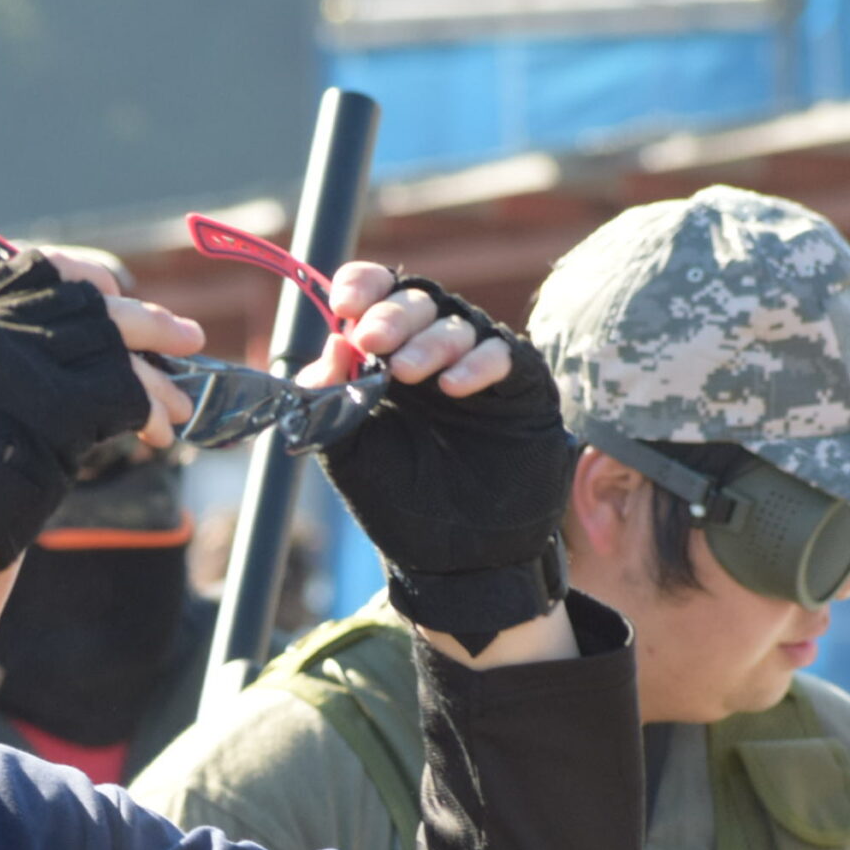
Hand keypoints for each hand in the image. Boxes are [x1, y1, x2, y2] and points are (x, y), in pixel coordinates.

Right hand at [0, 252, 200, 569]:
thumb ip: (15, 340)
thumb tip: (88, 321)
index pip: (49, 267)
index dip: (92, 279)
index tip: (117, 290)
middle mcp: (6, 322)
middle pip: (95, 307)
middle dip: (149, 324)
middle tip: (188, 338)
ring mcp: (34, 358)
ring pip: (118, 352)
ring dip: (157, 382)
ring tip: (179, 406)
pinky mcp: (62, 401)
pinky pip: (125, 396)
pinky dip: (149, 413)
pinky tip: (156, 433)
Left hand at [308, 267, 575, 652]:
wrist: (455, 561)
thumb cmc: (400, 506)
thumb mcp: (349, 455)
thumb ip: (330, 403)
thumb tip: (329, 344)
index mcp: (384, 361)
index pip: (376, 299)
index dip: (363, 288)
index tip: (347, 302)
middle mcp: (431, 355)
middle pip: (417, 300)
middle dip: (392, 314)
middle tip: (373, 340)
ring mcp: (478, 369)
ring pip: (458, 323)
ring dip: (430, 341)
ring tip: (406, 375)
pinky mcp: (521, 389)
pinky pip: (504, 354)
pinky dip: (478, 363)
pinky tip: (454, 388)